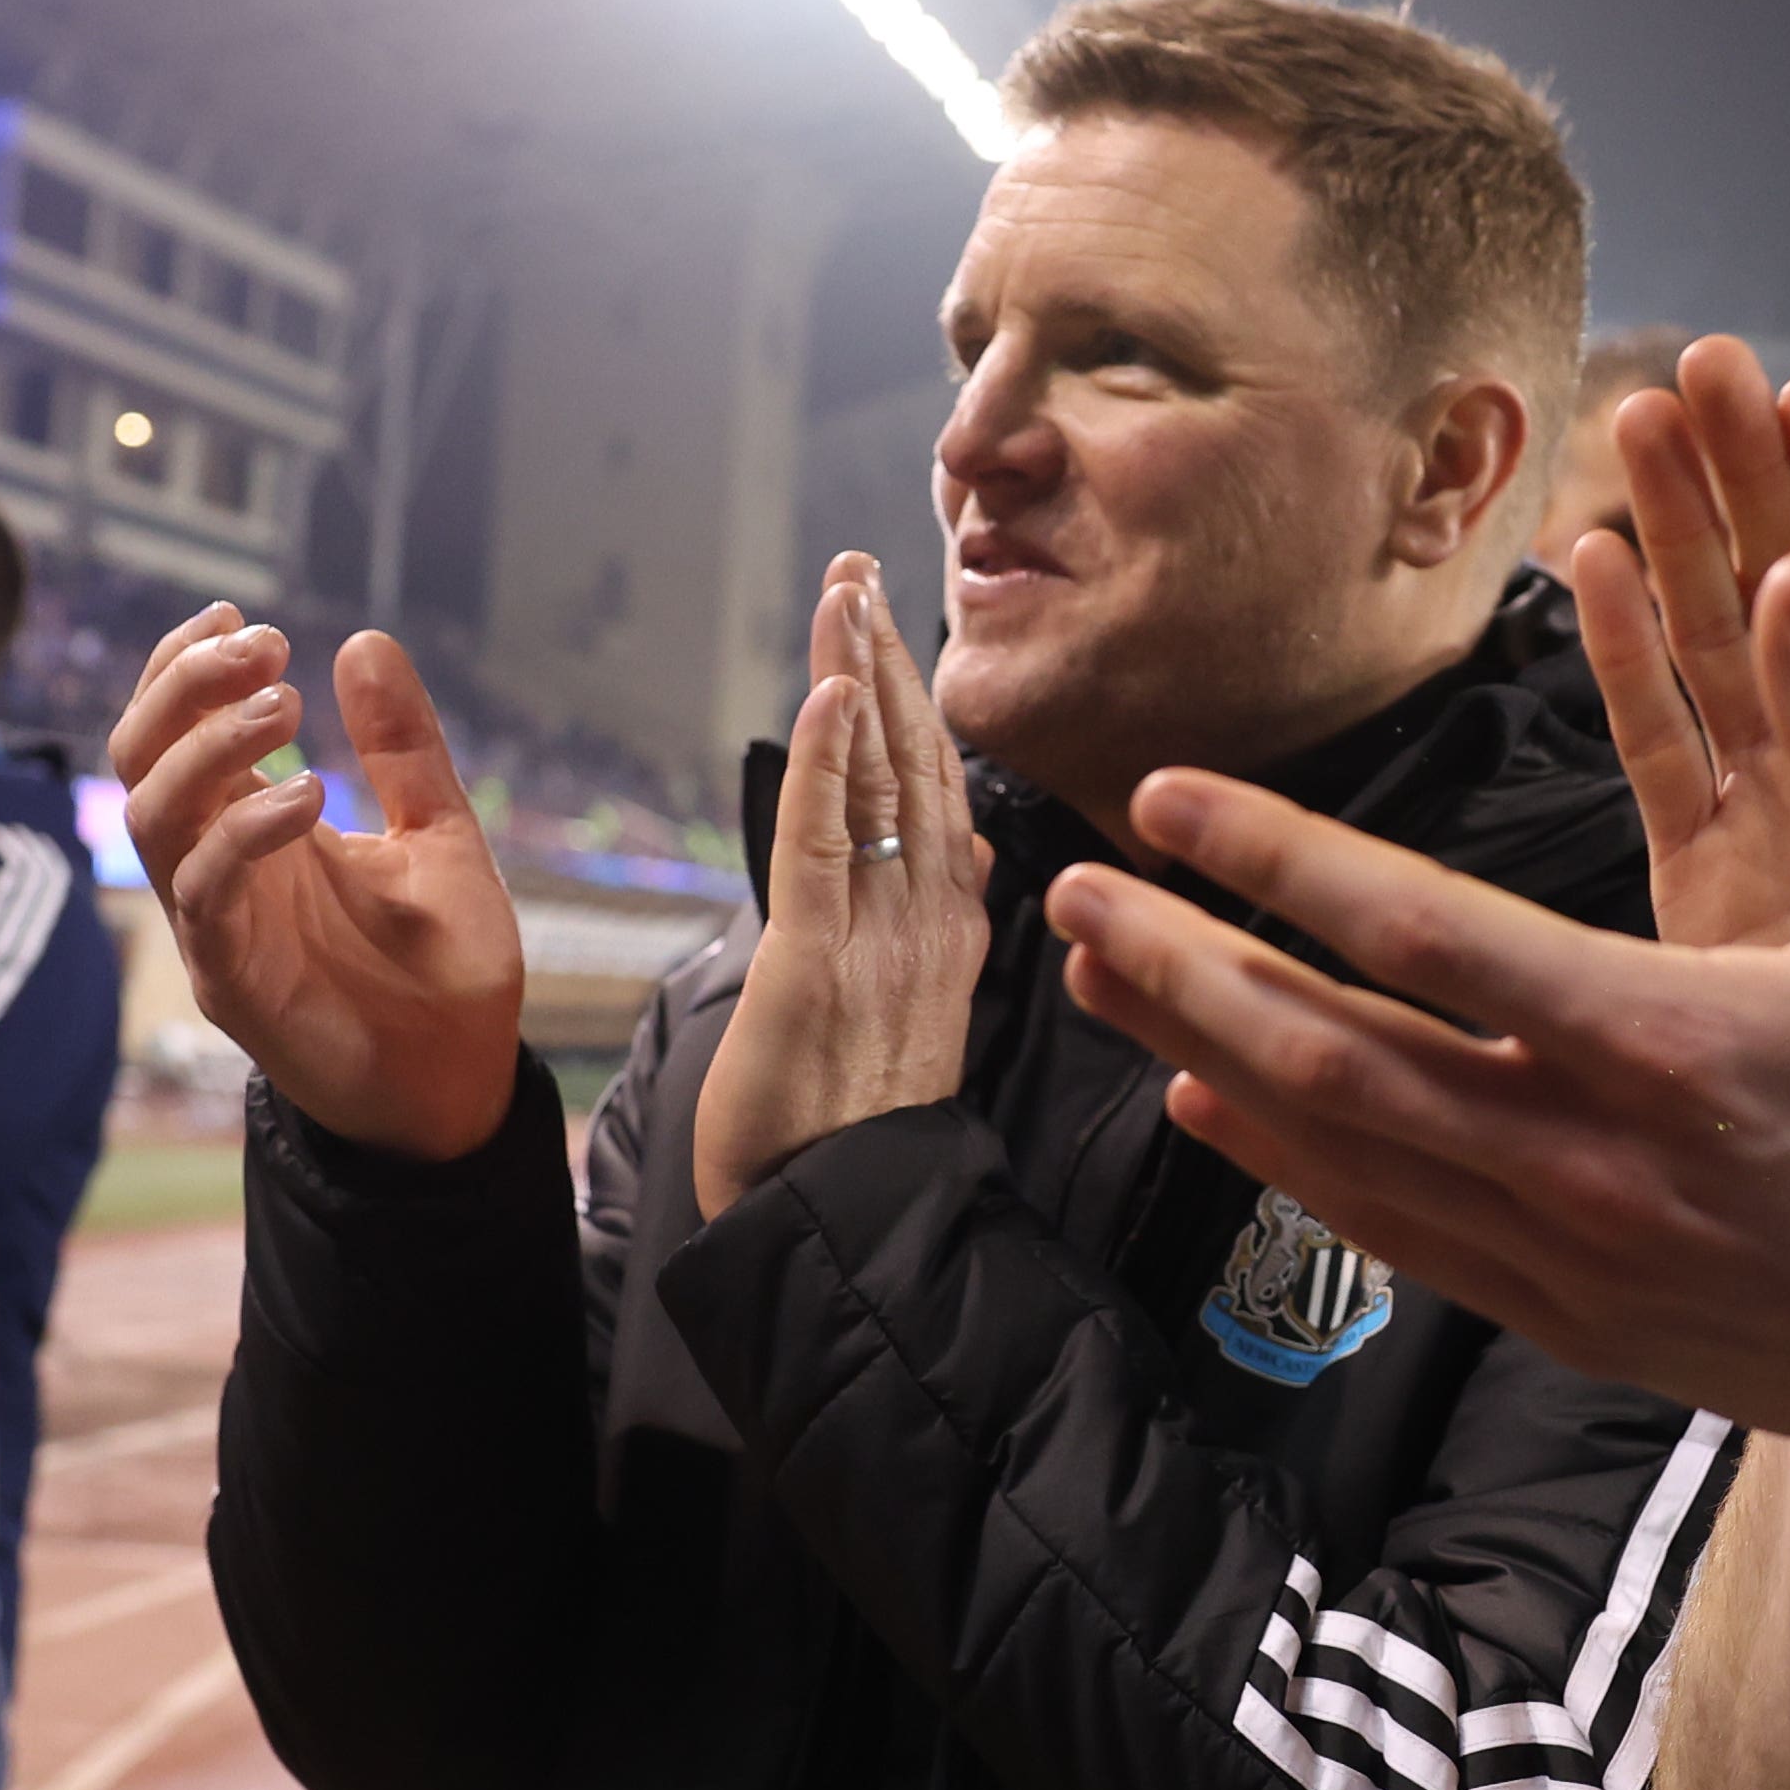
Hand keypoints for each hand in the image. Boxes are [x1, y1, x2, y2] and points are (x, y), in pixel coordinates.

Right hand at [110, 607, 521, 1161]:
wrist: (464, 1075)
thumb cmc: (443, 962)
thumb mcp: (439, 832)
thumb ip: (403, 748)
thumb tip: (365, 641)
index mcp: (256, 826)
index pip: (182, 731)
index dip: (188, 668)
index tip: (239, 617)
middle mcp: (221, 866)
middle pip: (143, 758)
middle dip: (185, 689)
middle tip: (261, 647)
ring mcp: (218, 923)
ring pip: (152, 818)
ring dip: (210, 748)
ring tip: (285, 705)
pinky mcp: (233, 979)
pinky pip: (203, 895)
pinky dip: (242, 835)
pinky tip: (307, 794)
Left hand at [693, 556, 990, 1217]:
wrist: (838, 1217)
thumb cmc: (850, 1131)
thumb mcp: (909, 1013)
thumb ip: (935, 923)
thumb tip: (970, 851)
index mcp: (947, 931)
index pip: (936, 792)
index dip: (918, 704)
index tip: (896, 628)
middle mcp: (930, 919)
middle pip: (915, 764)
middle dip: (889, 659)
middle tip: (862, 572)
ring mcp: (882, 935)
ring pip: (873, 782)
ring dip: (855, 676)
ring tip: (843, 592)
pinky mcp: (819, 957)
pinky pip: (822, 840)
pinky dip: (826, 760)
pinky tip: (829, 690)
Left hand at [1046, 549, 1789, 1445]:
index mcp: (1672, 1044)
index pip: (1426, 936)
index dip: (1278, 861)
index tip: (1170, 799)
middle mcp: (1600, 1163)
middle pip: (1338, 1058)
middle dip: (1189, 970)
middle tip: (1071, 901)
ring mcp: (1583, 1259)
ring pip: (1348, 1158)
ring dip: (1214, 1060)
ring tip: (1109, 988)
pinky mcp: (1590, 1323)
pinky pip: (1403, 1240)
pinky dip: (1297, 1167)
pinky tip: (1227, 1108)